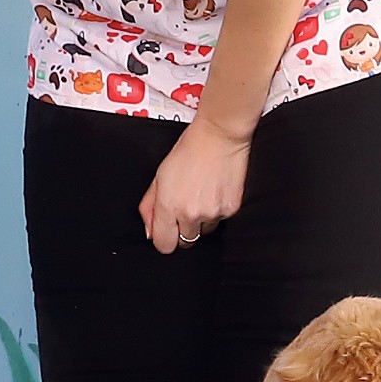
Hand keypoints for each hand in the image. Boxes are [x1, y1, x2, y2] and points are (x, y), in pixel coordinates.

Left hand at [138, 121, 251, 254]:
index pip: (164, 245)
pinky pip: (220, 220)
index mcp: (169, 206)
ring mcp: (213, 213)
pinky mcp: (231, 209)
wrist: (219, 135)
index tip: (166, 228)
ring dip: (201, 220)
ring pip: (204, 231)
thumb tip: (149, 230)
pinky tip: (214, 190)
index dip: (164, 238)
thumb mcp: (159, 176)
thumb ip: (149, 206)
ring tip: (202, 194)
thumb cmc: (189, 150)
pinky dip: (217, 210)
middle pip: (185, 242)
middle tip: (186, 206)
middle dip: (183, 229)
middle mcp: (191, 214)